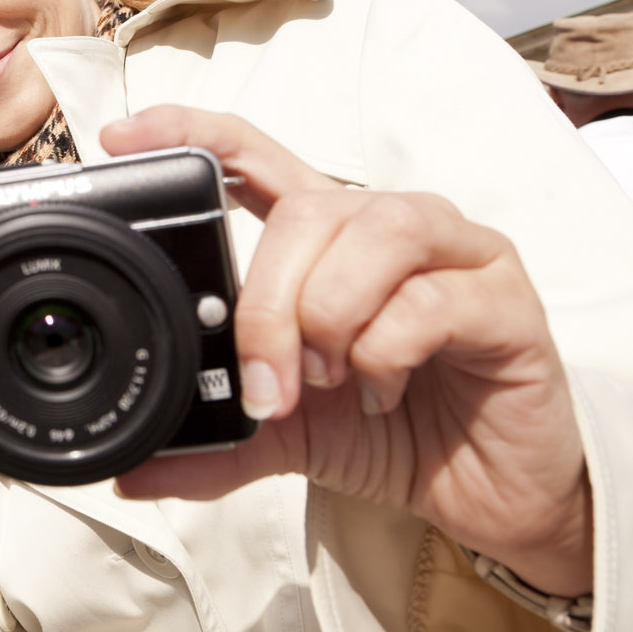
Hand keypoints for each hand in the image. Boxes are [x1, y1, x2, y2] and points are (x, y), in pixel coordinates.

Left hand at [102, 107, 592, 595]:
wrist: (489, 498)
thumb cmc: (393, 434)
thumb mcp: (284, 433)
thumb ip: (214, 439)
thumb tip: (130, 475)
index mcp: (331, 239)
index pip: (256, 156)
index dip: (193, 133)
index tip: (124, 136)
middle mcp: (394, 228)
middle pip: (309, 209)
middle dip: (270, 300)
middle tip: (267, 383)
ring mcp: (457, 254)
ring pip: (374, 234)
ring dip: (329, 316)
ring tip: (329, 379)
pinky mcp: (508, 300)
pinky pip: (433, 298)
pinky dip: (389, 352)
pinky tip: (384, 392)